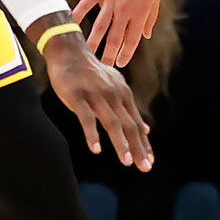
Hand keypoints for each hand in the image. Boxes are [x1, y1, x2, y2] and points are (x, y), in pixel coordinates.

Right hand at [43, 34, 153, 170]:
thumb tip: (146, 129)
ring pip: (111, 122)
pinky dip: (92, 134)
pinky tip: (96, 149)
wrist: (70, 51)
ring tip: (127, 162)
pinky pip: (86, 118)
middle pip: (129, 126)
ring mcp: (96, 95)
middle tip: (145, 168)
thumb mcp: (116, 87)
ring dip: (121, 143)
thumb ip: (129, 110)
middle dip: (138, 148)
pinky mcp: (77, 96)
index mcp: (123, 95)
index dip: (143, 144)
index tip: (150, 162)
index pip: (136, 124)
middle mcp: (113, 95)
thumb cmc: (91, 73)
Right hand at [75, 0, 164, 67]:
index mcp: (140, 14)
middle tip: (102, 66)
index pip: (131, 41)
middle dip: (108, 54)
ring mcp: (110, 0)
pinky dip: (77, 15)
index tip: (120, 64)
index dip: (125, 54)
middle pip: (114, 38)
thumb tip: (146, 35)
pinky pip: (85, 5)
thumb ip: (150, 18)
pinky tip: (71, 25)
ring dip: (93, 42)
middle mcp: (125, 11)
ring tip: (87, 54)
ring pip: (99, 27)